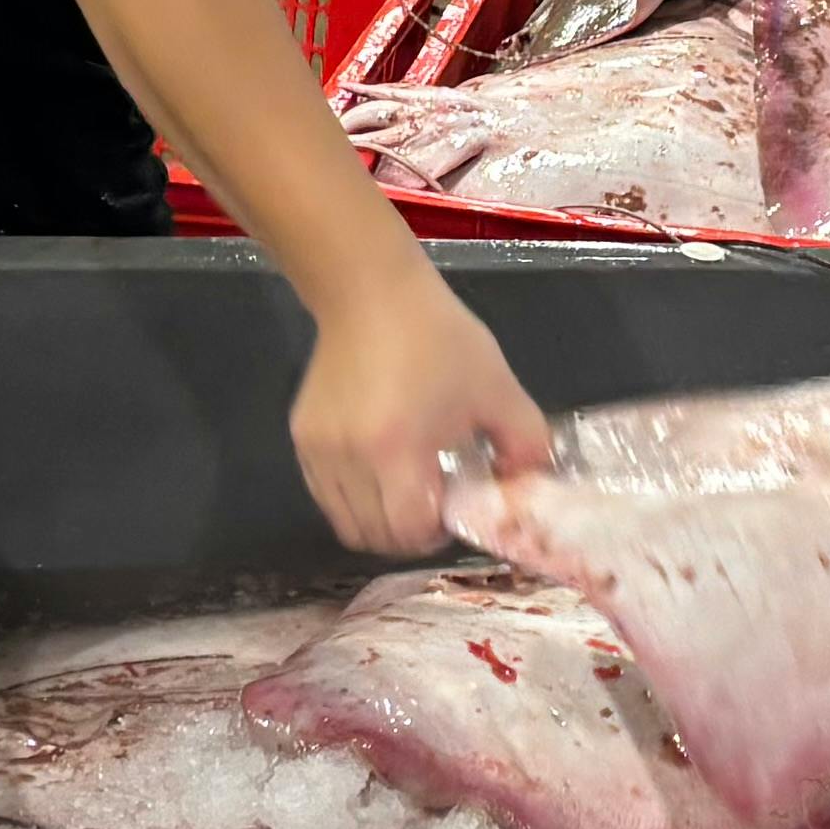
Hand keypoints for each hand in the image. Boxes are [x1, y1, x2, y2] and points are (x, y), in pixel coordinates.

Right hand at [290, 264, 547, 558]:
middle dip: (407, 535)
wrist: (370, 293)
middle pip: (372, 535)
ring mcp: (320, 450)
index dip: (433, 534)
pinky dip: (353, 500)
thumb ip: (525, 442)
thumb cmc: (438, 338)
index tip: (452, 511)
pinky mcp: (302, 439)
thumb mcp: (497, 386)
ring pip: (344, 521)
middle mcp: (350, 458)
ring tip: (404, 489)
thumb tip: (527, 484)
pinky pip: (324, 495)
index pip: (407, 529)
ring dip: (377, 521)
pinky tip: (378, 471)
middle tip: (431, 507)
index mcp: (397, 448)